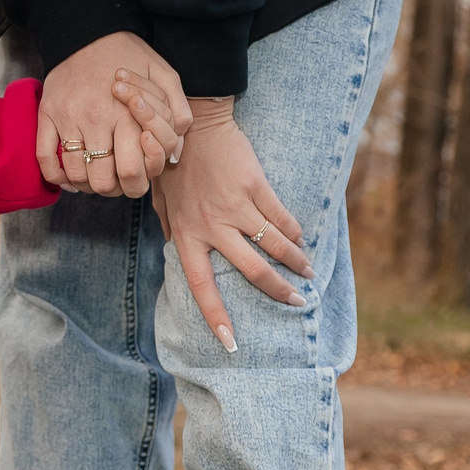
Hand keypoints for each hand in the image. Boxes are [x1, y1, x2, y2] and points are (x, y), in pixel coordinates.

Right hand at [38, 32, 187, 197]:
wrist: (89, 31)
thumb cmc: (130, 55)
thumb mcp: (165, 75)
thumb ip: (177, 112)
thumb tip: (175, 152)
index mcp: (127, 115)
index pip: (133, 173)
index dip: (136, 185)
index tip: (135, 178)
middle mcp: (96, 119)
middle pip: (102, 182)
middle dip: (112, 189)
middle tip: (115, 181)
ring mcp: (67, 118)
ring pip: (74, 174)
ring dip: (85, 184)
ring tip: (94, 177)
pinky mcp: (46, 114)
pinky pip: (44, 157)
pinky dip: (55, 175)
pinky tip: (68, 175)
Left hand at [126, 89, 310, 351]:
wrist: (193, 124)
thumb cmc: (173, 164)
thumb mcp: (163, 201)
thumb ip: (170, 229)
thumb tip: (174, 251)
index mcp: (185, 234)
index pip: (201, 286)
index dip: (216, 317)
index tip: (231, 345)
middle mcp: (212, 226)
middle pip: (252, 271)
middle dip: (277, 291)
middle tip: (295, 303)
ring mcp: (235, 206)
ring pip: (274, 246)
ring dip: (295, 263)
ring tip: (307, 273)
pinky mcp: (255, 187)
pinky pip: (281, 218)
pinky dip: (294, 232)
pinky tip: (301, 239)